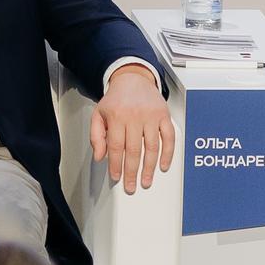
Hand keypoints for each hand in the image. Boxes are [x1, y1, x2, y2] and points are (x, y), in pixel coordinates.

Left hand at [90, 65, 174, 192]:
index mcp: (117, 116)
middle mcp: (135, 116)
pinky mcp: (164, 116)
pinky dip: (168, 154)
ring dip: (149, 168)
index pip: (116, 147)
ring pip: (152, 147)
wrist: (133, 79)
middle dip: (132, 172)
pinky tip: (163, 165)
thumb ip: (96, 136)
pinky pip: (168, 138)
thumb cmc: (116, 99)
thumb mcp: (99, 114)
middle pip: (134, 151)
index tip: (116, 177)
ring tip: (146, 180)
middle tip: (131, 186)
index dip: (116, 165)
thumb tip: (100, 156)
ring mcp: (151, 116)